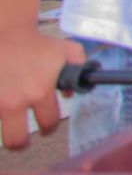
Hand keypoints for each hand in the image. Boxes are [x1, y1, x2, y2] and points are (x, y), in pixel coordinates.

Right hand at [0, 30, 83, 150]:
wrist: (6, 31)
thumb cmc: (37, 42)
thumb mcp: (67, 50)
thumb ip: (79, 68)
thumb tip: (71, 94)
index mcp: (40, 92)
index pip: (49, 122)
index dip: (49, 126)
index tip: (46, 126)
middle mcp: (16, 101)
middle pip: (16, 140)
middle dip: (20, 143)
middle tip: (21, 139)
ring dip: (5, 125)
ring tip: (8, 121)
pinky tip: (1, 102)